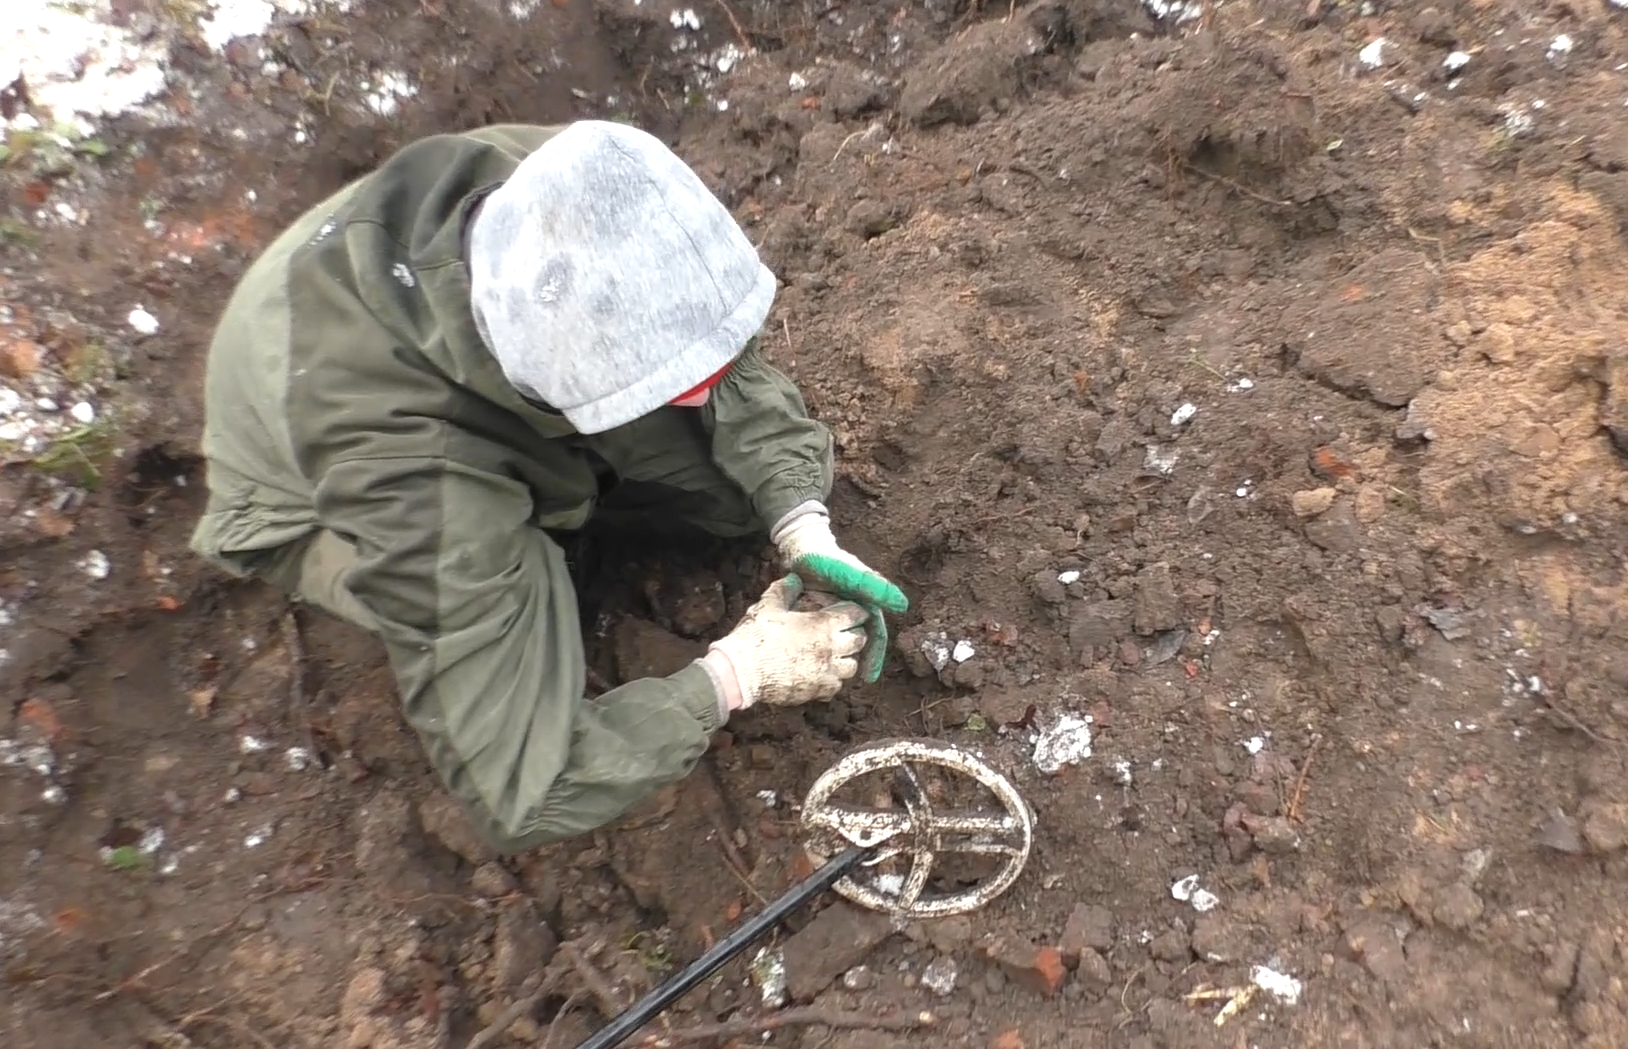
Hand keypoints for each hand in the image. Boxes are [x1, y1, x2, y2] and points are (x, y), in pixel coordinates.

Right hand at [706, 576, 869, 709]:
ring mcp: (826, 673)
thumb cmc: (755, 636)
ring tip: (836, 656)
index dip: (856, 612)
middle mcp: (830, 648)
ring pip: (852, 667)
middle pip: (859, 641)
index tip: (853, 611)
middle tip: (846, 632)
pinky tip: (822, 675)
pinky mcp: (817, 691)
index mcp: (822, 624)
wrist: (741, 672)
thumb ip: (785, 589)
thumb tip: (795, 579)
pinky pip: (836, 687)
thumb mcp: (768, 605)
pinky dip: (833, 680)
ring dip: (847, 660)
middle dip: (856, 635)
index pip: (855, 615)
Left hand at [771, 509, 907, 682]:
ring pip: (842, 638)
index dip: (874, 657)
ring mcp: (836, 609)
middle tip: (849, 681)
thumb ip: (877, 588)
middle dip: (857, 660)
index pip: (875, 635)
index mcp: (867, 601)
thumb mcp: (853, 576)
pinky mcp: (819, 610)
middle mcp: (854, 607)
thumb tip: (903, 606)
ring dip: (840, 655)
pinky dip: (823, 647)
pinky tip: (815, 660)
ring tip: (833, 675)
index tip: (869, 677)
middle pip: (859, 640)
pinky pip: (824, 634)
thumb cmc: (828, 560)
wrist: (800, 547)